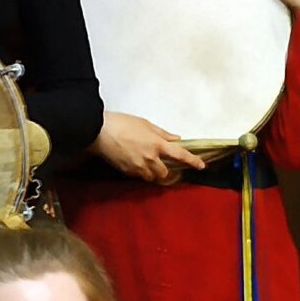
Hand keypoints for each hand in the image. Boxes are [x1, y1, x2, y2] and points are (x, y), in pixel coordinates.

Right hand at [93, 111, 207, 184]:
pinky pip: (138, 176)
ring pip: (151, 177)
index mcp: (157, 144)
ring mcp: (138, 167)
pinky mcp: (127, 171)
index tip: (201, 166)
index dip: (193, 161)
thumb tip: (176, 138)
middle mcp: (150, 158)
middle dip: (165, 171)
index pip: (180, 155)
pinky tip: (134, 161)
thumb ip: (163, 133)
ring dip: (152, 173)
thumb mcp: (145, 124)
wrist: (98, 131)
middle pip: (165, 173)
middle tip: (162, 164)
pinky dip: (140, 172)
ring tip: (146, 162)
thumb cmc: (121, 123)